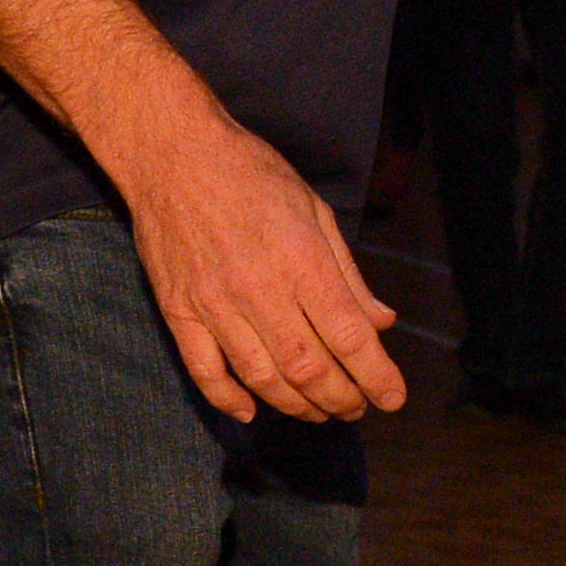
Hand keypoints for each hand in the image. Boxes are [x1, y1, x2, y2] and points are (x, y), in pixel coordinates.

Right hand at [117, 98, 405, 423]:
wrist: (172, 153)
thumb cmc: (252, 174)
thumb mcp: (315, 209)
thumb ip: (348, 272)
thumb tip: (382, 322)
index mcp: (301, 260)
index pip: (348, 336)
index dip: (375, 375)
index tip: (393, 399)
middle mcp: (259, 288)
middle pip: (307, 367)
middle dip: (340, 398)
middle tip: (357, 409)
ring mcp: (214, 303)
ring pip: (260, 377)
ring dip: (295, 405)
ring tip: (319, 412)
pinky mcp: (178, 309)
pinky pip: (204, 369)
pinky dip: (228, 399)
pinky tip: (251, 411)